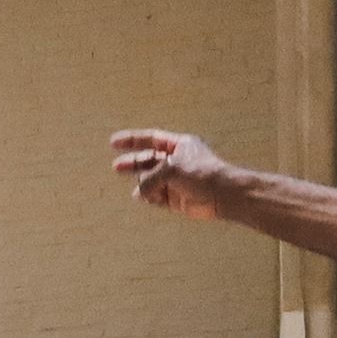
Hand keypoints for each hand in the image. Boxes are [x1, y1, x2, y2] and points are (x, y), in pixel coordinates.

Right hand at [110, 129, 237, 221]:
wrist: (222, 195)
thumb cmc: (201, 173)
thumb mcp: (171, 168)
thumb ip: (150, 178)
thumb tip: (137, 192)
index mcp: (178, 146)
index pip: (151, 139)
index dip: (132, 140)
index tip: (113, 143)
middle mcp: (175, 161)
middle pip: (148, 160)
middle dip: (132, 163)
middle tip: (117, 167)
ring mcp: (175, 180)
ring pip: (150, 180)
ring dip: (142, 183)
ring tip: (137, 189)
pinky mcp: (175, 198)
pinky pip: (155, 196)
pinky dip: (149, 197)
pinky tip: (143, 197)